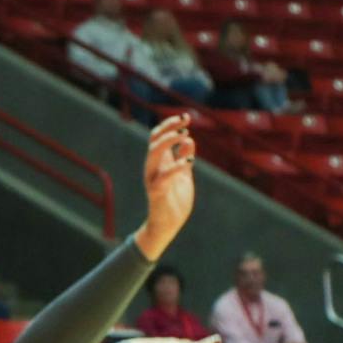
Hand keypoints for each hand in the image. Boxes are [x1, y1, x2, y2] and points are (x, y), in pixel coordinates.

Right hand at [134, 115, 196, 259]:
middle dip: (169, 127)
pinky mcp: (156, 192)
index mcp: (159, 161)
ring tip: (183, 135)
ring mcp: (153, 178)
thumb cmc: (175, 200)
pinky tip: (189, 161)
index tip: (185, 117)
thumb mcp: (184, 175)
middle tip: (185, 121)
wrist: (167, 224)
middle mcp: (153, 166)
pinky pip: (163, 176)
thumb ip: (184, 158)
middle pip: (155, 139)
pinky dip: (176, 167)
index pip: (158, 136)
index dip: (170, 124)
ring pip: (153, 152)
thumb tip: (188, 139)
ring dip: (168, 141)